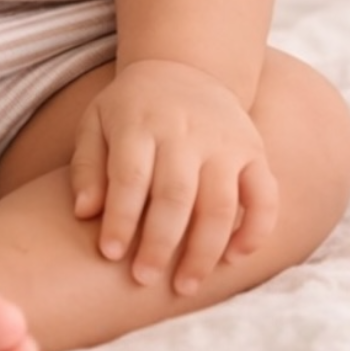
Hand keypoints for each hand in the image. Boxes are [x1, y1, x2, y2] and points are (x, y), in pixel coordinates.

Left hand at [70, 58, 278, 294]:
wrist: (183, 65)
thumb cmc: (131, 108)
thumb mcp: (96, 121)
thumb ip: (87, 165)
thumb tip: (85, 213)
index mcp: (139, 121)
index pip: (130, 176)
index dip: (121, 218)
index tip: (111, 254)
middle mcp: (184, 130)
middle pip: (175, 195)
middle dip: (160, 244)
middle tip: (144, 279)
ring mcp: (223, 140)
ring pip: (219, 203)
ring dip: (204, 251)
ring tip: (185, 285)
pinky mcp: (253, 150)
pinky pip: (264, 196)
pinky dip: (255, 230)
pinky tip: (234, 258)